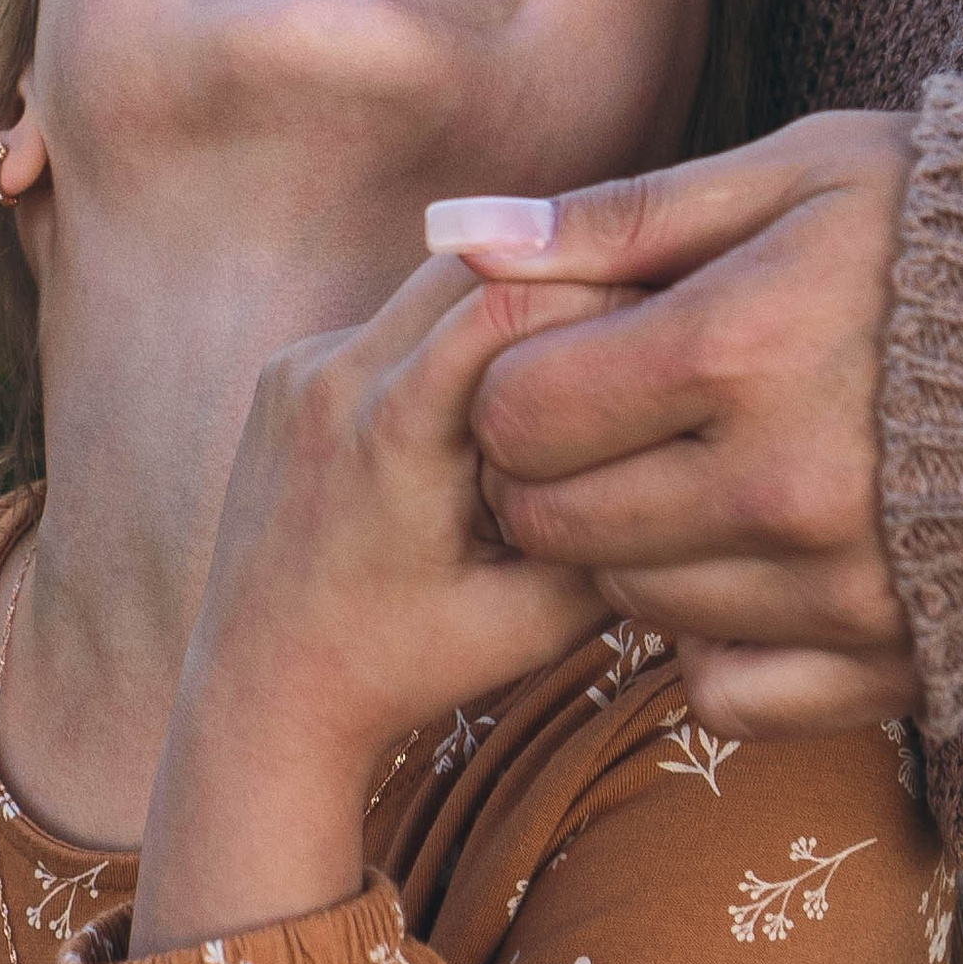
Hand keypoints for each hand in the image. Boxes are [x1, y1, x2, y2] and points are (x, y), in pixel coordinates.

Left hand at [133, 255, 621, 951]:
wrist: (262, 693)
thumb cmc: (408, 665)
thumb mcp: (536, 620)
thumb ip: (614, 531)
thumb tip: (700, 446)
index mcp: (391, 431)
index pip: (509, 300)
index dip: (600, 295)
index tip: (666, 320)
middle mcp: (332, 378)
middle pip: (470, 269)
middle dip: (560, 288)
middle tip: (636, 323)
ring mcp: (298, 367)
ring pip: (430, 289)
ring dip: (501, 314)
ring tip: (572, 368)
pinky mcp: (284, 372)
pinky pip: (389, 324)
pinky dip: (446, 344)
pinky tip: (490, 401)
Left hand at [461, 114, 922, 738]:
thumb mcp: (798, 172)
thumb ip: (618, 218)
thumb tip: (450, 238)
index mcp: (741, 349)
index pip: (520, 410)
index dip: (520, 377)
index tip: (576, 348)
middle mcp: (782, 487)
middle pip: (555, 523)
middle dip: (556, 469)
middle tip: (624, 415)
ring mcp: (843, 590)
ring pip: (632, 606)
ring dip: (634, 547)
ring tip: (706, 466)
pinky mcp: (901, 662)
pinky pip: (726, 691)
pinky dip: (714, 637)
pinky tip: (755, 558)